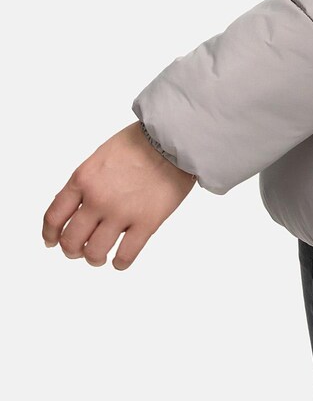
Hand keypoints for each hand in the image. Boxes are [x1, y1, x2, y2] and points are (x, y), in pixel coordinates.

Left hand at [42, 122, 197, 270]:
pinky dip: (120, 263)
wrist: (174, 137)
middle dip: (72, 250)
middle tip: (80, 251)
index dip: (50, 235)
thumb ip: (88, 181)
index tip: (52, 242)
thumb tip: (78, 207)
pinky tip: (120, 260)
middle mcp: (97, 198)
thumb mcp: (102, 155)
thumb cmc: (141, 142)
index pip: (54, 217)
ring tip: (100, 257)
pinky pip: (125, 255)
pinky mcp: (146, 222)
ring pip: (94, 252)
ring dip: (94, 258)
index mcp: (83, 179)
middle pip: (71, 240)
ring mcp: (121, 212)